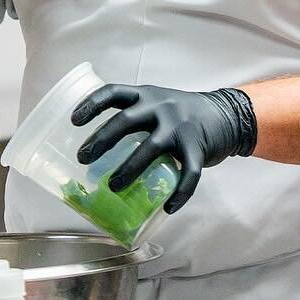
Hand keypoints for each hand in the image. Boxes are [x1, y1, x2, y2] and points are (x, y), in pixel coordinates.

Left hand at [72, 83, 255, 214]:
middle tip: (83, 159)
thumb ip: (133, 117)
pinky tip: (168, 207)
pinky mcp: (197, 147)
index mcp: (146, 96)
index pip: (113, 92)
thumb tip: (97, 150)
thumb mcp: (156, 104)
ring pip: (151, 148)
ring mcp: (180, 127)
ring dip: (129, 169)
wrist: (226, 115)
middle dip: (101, 140)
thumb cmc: (181, 114)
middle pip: (126, 121)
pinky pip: (188, 173)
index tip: (73, 121)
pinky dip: (179, 193)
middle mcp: (161, 107)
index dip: (91, 104)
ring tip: (113, 187)